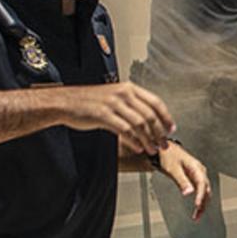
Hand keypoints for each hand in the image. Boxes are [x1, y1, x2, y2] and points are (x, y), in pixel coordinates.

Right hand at [51, 82, 174, 154]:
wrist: (66, 102)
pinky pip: (124, 130)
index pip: (155, 102)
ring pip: (139, 124)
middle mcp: (123, 93)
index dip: (166, 117)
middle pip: (149, 115)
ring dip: (148, 139)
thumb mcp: (113, 97)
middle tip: (163, 144)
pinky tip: (138, 148)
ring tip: (152, 149)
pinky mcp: (103, 115)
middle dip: (159, 133)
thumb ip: (131, 106)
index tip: (171, 129)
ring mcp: (113, 104)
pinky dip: (134, 141)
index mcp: (128, 88)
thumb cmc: (88, 101)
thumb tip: (148, 121)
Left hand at [157, 142, 210, 220]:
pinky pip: (200, 191)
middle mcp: (200, 171)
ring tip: (197, 216)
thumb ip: (181, 181)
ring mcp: (198, 175)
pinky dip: (199, 200)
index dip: (200, 195)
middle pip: (206, 190)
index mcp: (196, 167)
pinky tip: (197, 209)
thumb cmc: (168, 156)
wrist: (165, 150)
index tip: (197, 205)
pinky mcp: (195, 179)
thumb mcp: (173, 169)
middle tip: (197, 216)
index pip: (202, 184)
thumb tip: (188, 193)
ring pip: (204, 192)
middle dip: (203, 203)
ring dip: (202, 204)